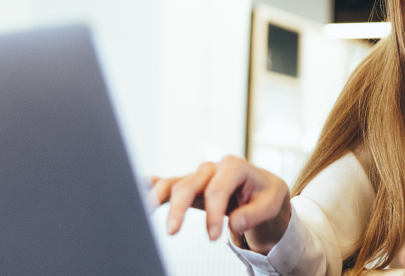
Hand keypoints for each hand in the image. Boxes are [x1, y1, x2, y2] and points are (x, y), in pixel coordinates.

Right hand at [148, 155, 291, 253]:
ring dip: (157, 199)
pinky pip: (165, 183)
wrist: (262, 190)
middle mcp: (212, 168)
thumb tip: (235, 223)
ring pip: (172, 184)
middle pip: (188, 185)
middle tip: (172, 233)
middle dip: (178, 208)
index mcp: (234, 166)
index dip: (213, 214)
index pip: (217, 190)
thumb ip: (255, 213)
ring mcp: (197, 176)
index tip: (212, 237)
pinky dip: (148, 185)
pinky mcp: (188, 186)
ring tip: (143, 213)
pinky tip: (133, 188)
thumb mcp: (272, 203)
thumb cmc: (266, 195)